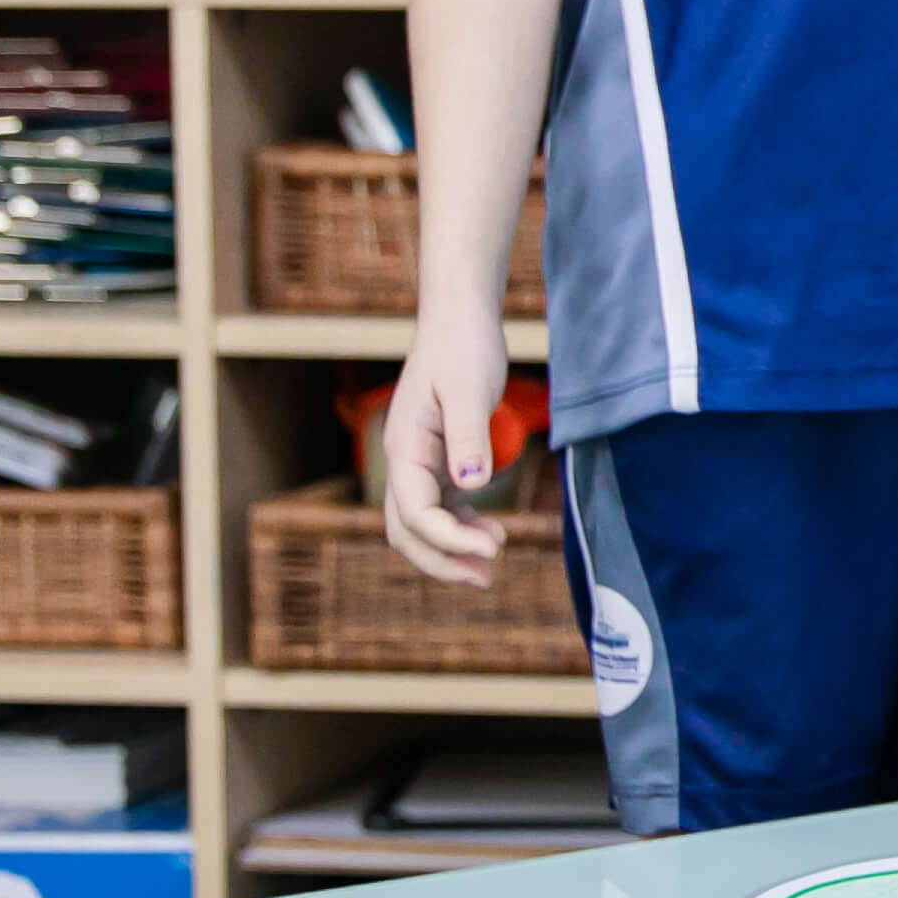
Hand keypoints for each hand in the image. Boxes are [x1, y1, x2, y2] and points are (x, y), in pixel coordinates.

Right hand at [379, 315, 512, 584]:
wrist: (460, 320)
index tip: (494, 548)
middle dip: (442, 560)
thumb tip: (471, 484)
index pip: (415, 513)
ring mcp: (418, 463)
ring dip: (450, 549)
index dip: (449, 539)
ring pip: (420, 525)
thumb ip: (469, 435)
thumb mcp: (469, 388)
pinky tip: (490, 532)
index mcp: (404, 448)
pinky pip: (438, 508)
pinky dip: (459, 528)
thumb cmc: (463, 348)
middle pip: (407, 531)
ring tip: (492, 562)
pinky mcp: (438, 460)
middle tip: (487, 577)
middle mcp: (403, 461)